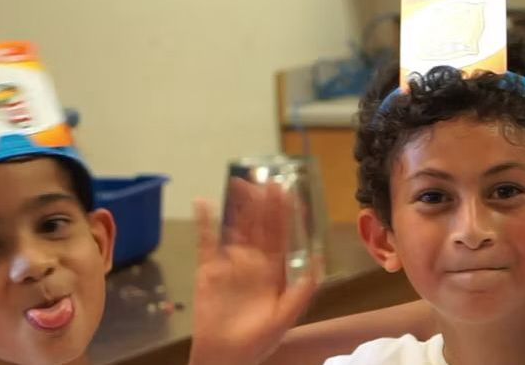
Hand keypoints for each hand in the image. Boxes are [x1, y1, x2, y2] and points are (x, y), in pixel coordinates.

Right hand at [189, 180, 320, 364]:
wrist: (226, 356)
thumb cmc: (258, 340)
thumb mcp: (285, 316)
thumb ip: (303, 289)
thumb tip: (320, 260)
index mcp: (274, 270)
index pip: (281, 234)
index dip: (284, 212)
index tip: (287, 190)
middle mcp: (254, 262)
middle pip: (259, 225)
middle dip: (262, 202)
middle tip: (264, 178)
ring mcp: (231, 264)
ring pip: (236, 227)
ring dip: (238, 206)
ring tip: (239, 182)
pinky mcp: (209, 270)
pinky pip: (207, 241)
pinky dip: (205, 222)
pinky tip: (205, 203)